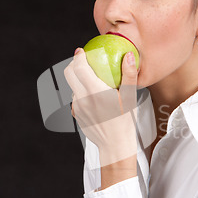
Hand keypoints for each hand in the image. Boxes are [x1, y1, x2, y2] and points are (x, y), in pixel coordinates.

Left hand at [64, 48, 137, 166]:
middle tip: (82, 61)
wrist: (115, 146)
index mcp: (95, 91)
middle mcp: (82, 98)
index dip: (78, 56)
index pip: (79, 67)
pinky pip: (75, 99)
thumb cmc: (124, 122)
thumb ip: (128, 75)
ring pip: (72, 87)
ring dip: (78, 80)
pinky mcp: (76, 115)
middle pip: (68, 74)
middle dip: (73, 64)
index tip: (82, 51)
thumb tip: (129, 56)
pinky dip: (81, 93)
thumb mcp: (129, 98)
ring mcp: (77, 107)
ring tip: (92, 81)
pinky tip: (94, 97)